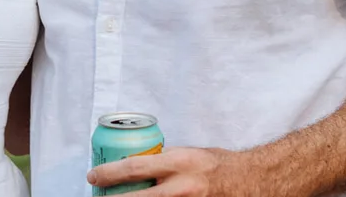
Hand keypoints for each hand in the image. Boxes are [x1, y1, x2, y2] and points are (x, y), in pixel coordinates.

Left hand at [87, 147, 252, 196]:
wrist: (251, 181)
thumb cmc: (218, 165)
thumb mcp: (188, 153)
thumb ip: (164, 159)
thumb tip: (140, 162)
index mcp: (177, 163)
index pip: (134, 168)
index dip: (108, 173)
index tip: (94, 176)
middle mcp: (181, 186)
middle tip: (98, 196)